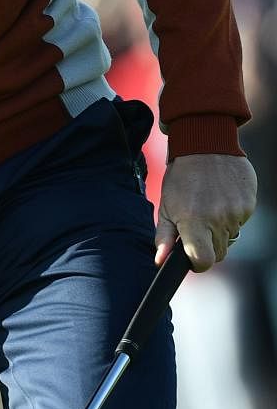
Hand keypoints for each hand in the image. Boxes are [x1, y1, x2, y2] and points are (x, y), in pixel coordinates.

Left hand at [155, 153, 256, 271]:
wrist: (205, 144)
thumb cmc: (181, 176)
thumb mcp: (166, 204)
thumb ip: (164, 236)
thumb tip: (160, 262)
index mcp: (193, 221)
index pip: (203, 261)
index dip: (197, 263)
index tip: (192, 254)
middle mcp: (217, 219)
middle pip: (218, 253)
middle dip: (208, 244)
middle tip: (198, 222)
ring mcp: (235, 212)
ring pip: (230, 237)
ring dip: (220, 229)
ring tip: (209, 204)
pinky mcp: (248, 204)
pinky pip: (241, 222)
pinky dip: (232, 215)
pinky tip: (221, 196)